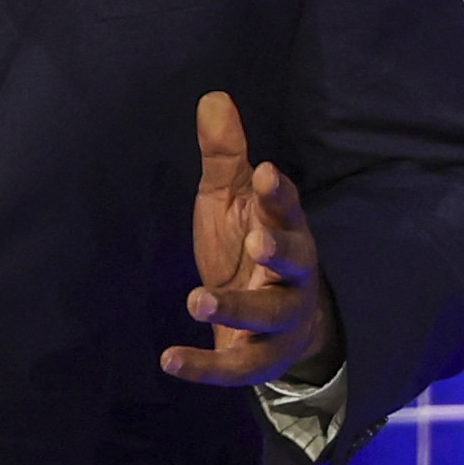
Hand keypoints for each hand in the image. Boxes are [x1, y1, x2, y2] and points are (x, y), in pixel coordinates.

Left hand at [162, 91, 339, 388]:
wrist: (275, 324)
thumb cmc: (248, 245)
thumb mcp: (233, 199)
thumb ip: (224, 156)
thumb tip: (212, 96)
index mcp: (283, 229)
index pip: (288, 209)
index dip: (279, 194)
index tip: (267, 174)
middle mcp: (291, 275)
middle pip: (295, 263)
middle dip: (279, 252)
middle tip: (256, 241)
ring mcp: (279, 320)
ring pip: (267, 316)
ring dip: (236, 308)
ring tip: (198, 301)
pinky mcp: (258, 360)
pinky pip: (236, 368)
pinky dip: (203, 367)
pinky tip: (168, 360)